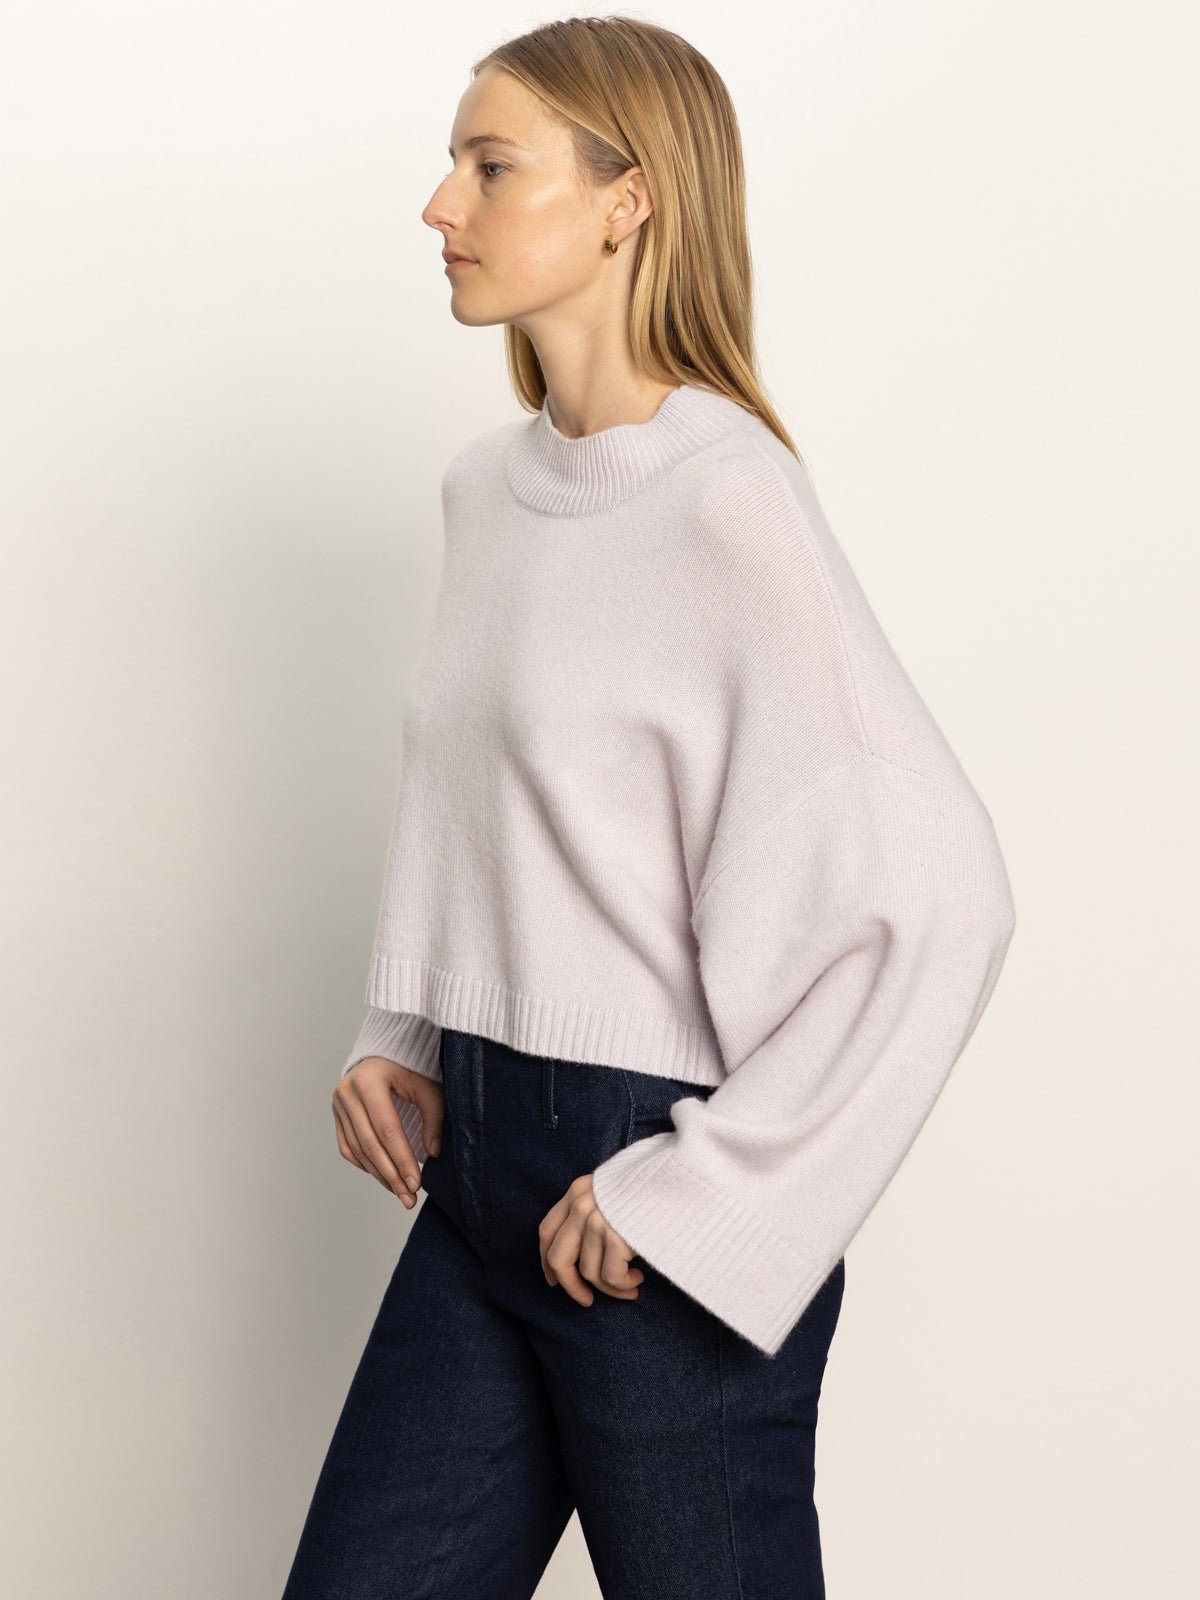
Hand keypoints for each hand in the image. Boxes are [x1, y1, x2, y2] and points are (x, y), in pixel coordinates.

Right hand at [334, 1056, 444, 1208]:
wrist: (385, 1054)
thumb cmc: (410, 1068)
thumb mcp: (427, 1086)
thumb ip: (433, 1117)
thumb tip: (432, 1153)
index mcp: (369, 1080)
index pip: (387, 1128)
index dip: (402, 1158)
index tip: (416, 1183)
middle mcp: (347, 1092)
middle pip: (370, 1143)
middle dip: (391, 1174)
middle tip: (409, 1197)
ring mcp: (338, 1104)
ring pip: (357, 1150)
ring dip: (379, 1175)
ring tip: (400, 1193)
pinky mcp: (336, 1115)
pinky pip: (348, 1148)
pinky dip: (366, 1165)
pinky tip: (384, 1177)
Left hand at [538, 1173, 644, 1303]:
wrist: (684, 1179)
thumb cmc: (654, 1190)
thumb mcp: (614, 1192)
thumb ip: (594, 1212)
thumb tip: (578, 1261)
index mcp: (578, 1190)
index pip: (547, 1231)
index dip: (547, 1262)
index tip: (555, 1281)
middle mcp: (582, 1203)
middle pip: (559, 1258)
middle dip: (572, 1286)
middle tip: (587, 1300)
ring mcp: (597, 1219)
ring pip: (589, 1273)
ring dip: (611, 1288)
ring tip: (632, 1283)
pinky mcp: (616, 1235)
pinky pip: (611, 1277)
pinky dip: (624, 1286)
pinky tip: (639, 1278)